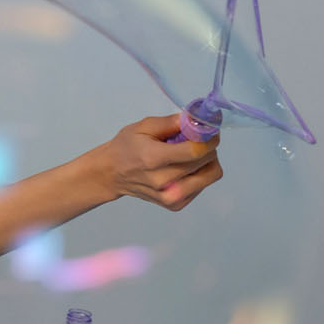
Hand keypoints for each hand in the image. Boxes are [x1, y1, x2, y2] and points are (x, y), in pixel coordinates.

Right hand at [89, 115, 222, 210]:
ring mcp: (170, 196)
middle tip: (198, 139)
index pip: (195, 151)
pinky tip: (184, 168)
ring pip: (211, 175)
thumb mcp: (142, 126)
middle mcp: (163, 181)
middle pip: (207, 162)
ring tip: (192, 154)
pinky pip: (203, 185)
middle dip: (209, 146)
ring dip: (208, 160)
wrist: (111, 174)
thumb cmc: (125, 148)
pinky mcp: (175, 204)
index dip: (209, 138)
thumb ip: (170, 122)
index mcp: (153, 159)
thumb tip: (195, 119)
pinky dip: (200, 173)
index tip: (209, 130)